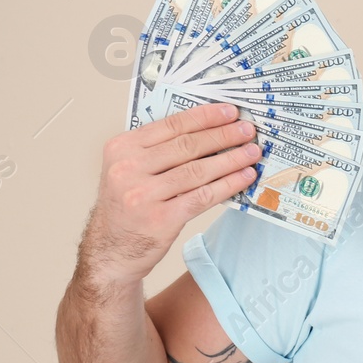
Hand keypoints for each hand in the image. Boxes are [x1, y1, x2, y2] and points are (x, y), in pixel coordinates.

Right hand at [82, 103, 260, 285]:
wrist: (111, 250)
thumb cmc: (125, 208)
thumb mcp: (129, 170)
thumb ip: (158, 151)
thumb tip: (208, 133)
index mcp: (122, 148)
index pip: (171, 125)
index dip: (205, 117)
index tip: (229, 112)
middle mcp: (129, 168)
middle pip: (187, 145)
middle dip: (223, 135)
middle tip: (247, 130)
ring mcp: (143, 194)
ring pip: (198, 170)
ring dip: (231, 159)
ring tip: (252, 152)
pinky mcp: (161, 218)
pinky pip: (203, 196)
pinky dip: (228, 184)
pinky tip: (244, 177)